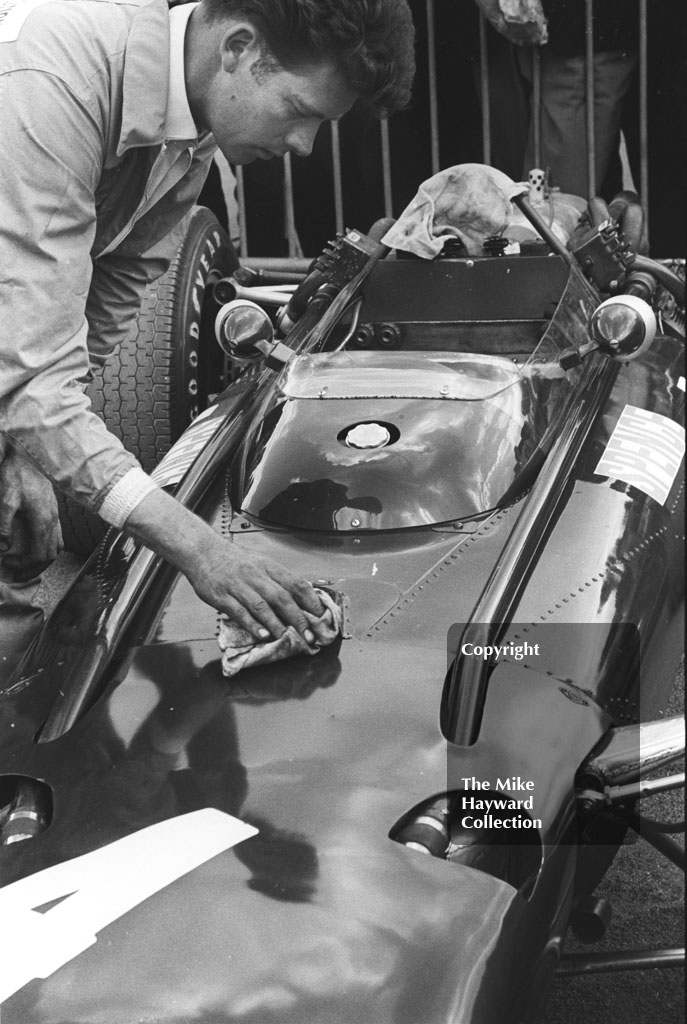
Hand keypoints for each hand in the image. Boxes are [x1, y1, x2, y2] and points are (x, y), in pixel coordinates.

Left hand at [0, 441, 62, 580]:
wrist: (29, 456)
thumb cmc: (16, 475)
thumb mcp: (5, 499)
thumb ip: (4, 526)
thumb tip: (3, 548)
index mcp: (42, 522)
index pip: (39, 556)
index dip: (24, 567)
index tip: (8, 566)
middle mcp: (52, 522)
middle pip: (49, 556)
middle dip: (33, 569)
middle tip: (16, 573)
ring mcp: (55, 517)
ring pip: (56, 549)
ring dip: (42, 562)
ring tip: (26, 565)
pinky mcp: (54, 512)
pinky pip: (58, 538)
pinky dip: (49, 549)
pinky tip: (37, 548)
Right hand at [123, 488, 324, 641]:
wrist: (202, 551)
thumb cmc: (233, 559)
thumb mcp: (259, 562)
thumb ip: (277, 579)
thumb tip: (300, 598)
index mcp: (268, 566)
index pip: (295, 583)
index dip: (310, 601)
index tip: (321, 616)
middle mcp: (255, 575)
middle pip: (281, 597)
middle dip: (298, 618)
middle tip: (309, 635)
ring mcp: (238, 586)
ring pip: (261, 606)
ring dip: (277, 624)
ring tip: (288, 638)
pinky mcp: (222, 596)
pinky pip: (239, 612)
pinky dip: (252, 625)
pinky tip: (262, 635)